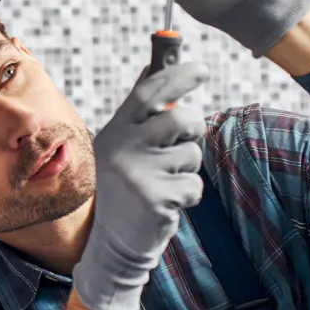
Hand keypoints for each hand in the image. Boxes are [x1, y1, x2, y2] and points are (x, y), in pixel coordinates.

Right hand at [71, 62, 208, 309]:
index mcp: (115, 130)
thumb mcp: (119, 146)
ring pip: (192, 154)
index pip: (149, 93)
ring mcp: (139, 172)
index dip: (177, 76)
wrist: (110, 242)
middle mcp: (123, 147)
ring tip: (163, 182)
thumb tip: (154, 67)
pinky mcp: (156, 198)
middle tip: (186, 140)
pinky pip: (194, 185)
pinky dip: (187, 195)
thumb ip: (137, 113)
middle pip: (181, 119)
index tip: (200, 70)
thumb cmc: (122, 188)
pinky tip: (165, 204)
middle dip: (194, 128)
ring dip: (187, 168)